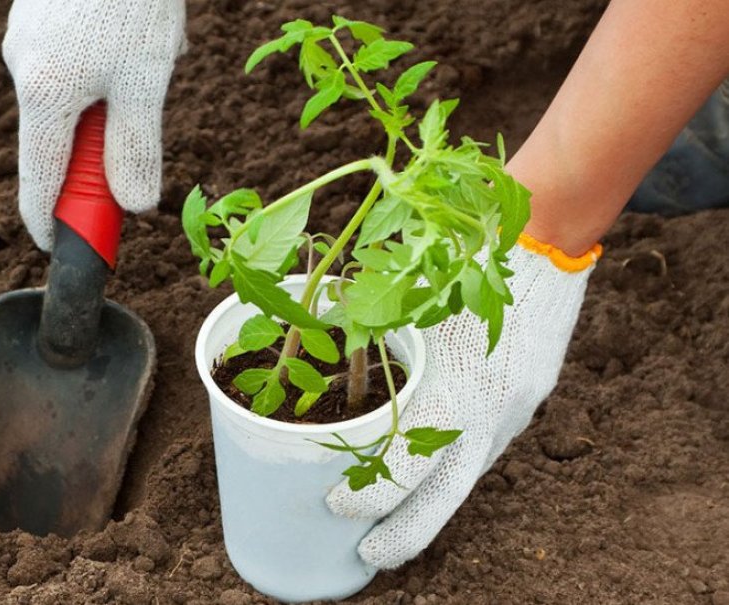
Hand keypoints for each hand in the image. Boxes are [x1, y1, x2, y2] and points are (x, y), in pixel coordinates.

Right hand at [3, 0, 185, 249]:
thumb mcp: (146, 81)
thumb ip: (137, 147)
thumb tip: (133, 204)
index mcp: (45, 95)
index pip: (40, 180)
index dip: (50, 221)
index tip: (60, 247)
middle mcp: (26, 71)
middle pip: (65, 141)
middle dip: (112, 139)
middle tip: (147, 112)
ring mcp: (31, 42)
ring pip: (84, 98)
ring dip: (125, 94)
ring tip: (156, 49)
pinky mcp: (45, 22)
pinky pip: (84, 64)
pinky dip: (119, 64)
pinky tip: (145, 31)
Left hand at [327, 236, 600, 568]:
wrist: (543, 244)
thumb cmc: (464, 264)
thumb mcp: (412, 300)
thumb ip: (371, 329)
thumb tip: (324, 344)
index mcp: (454, 389)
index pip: (406, 464)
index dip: (369, 494)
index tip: (336, 505)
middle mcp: (489, 412)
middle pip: (445, 498)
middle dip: (404, 535)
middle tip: (367, 555)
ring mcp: (515, 412)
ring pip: (467, 476)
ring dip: (431, 504)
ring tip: (394, 521)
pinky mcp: (527, 404)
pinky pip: (486, 448)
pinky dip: (454, 467)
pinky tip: (432, 472)